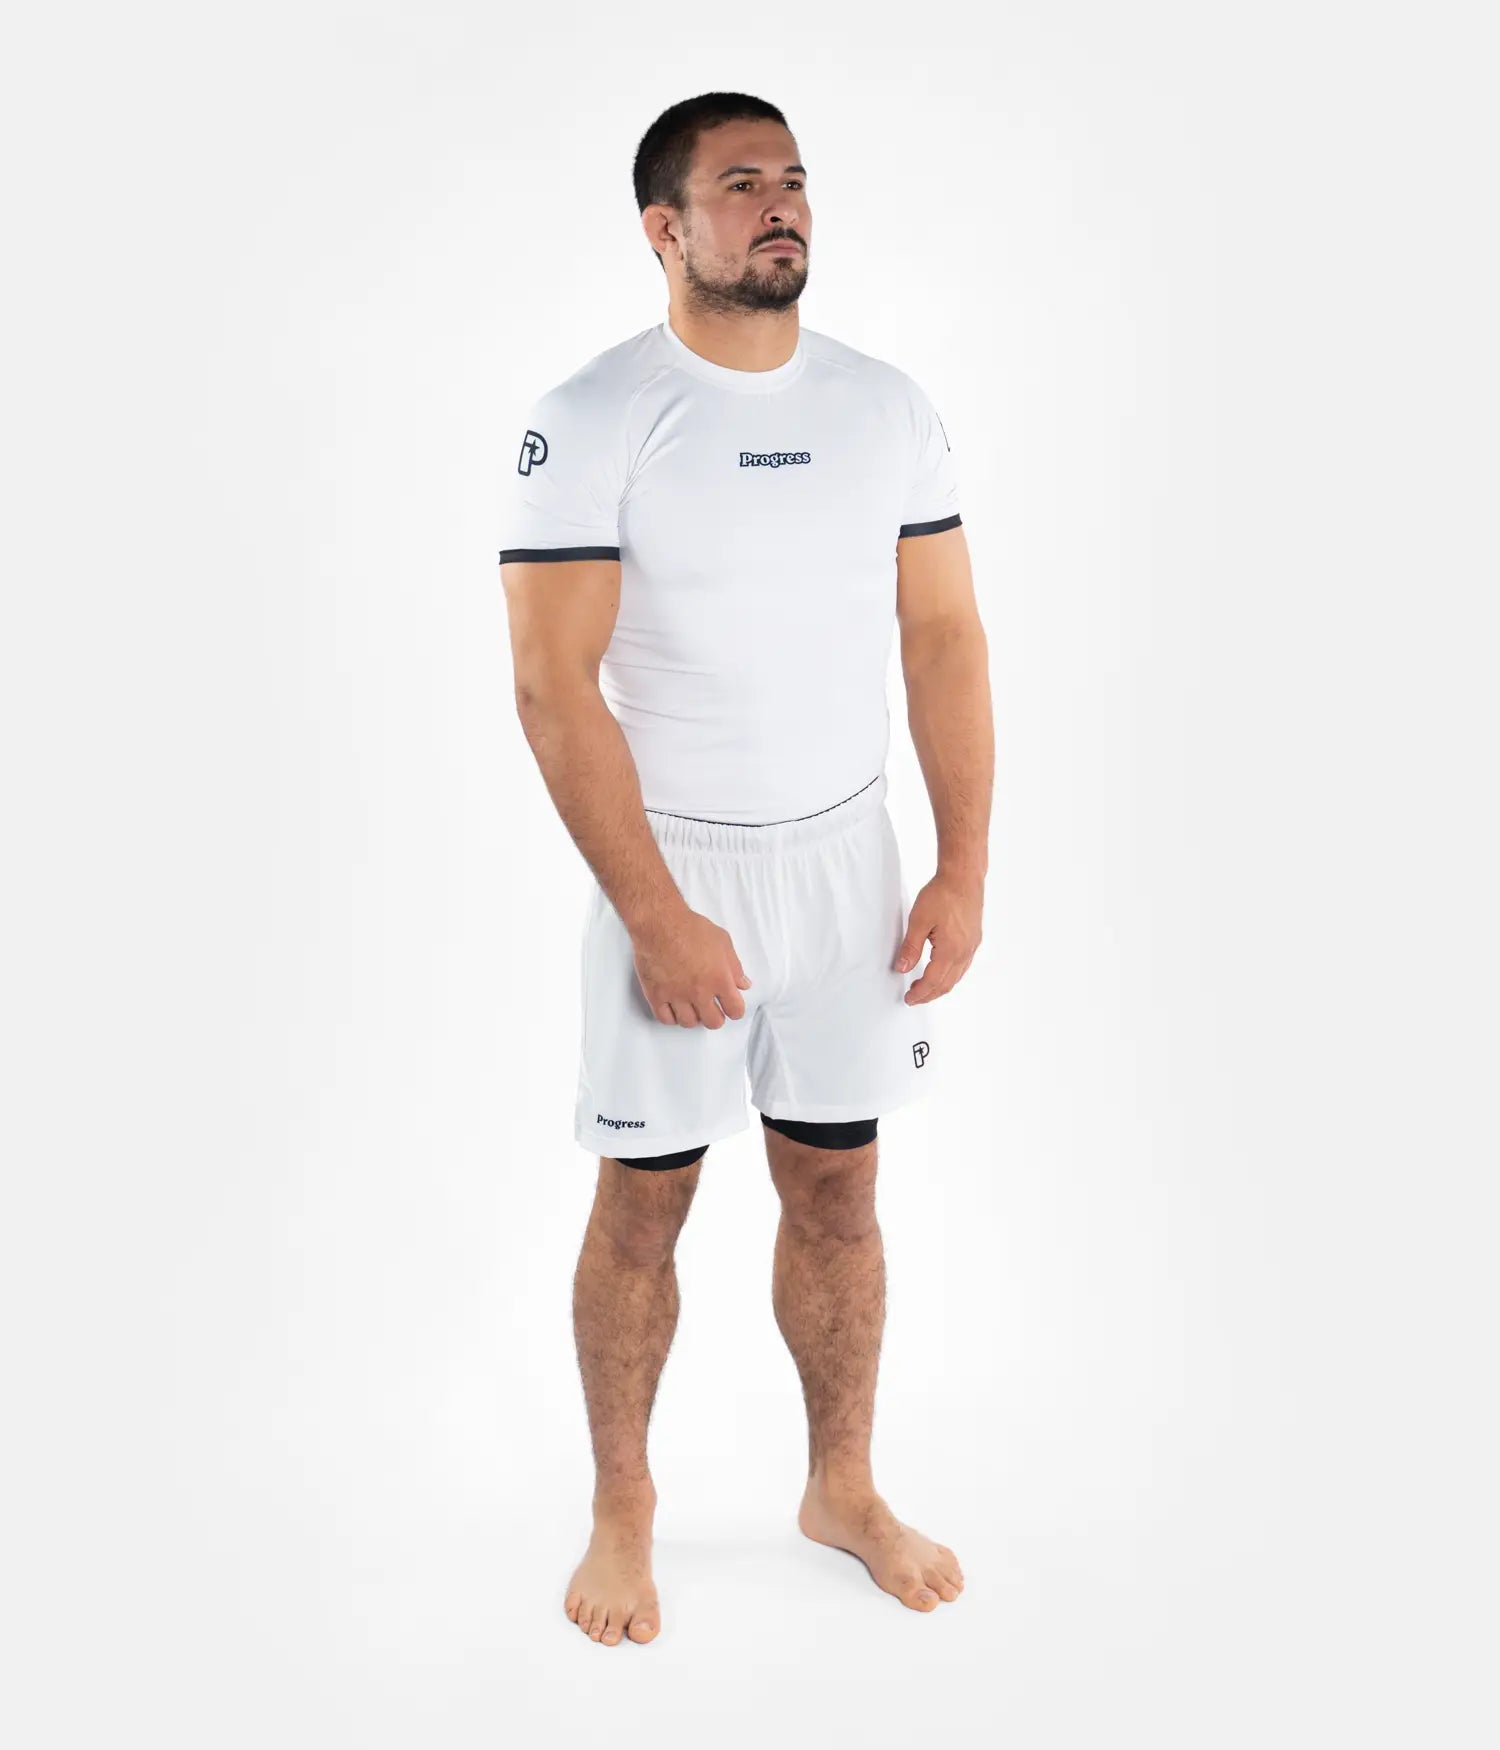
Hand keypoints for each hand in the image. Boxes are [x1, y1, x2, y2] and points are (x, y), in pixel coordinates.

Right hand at [632, 908, 751, 1027]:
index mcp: (719, 979)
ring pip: (689, 1023)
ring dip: (693, 1017)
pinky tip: (675, 1008)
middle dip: (716, 1017)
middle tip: (712, 1008)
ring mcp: (677, 996)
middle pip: (713, 1022)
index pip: (735, 1010)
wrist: (660, 923)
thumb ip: (735, 966)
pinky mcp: (656, 995)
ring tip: (692, 1006)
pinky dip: (672, 1017)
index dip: (735, 1010)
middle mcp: (699, 992)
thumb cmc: (691, 928)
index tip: (731, 1007)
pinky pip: (665, 1019)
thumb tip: (743, 984)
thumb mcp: (722, 941)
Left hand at [894, 871, 982, 1003]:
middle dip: (929, 994)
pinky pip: (963, 966)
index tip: (909, 999)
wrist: (963, 877)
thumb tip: (902, 968)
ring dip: (940, 987)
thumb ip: (911, 947)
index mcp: (950, 950)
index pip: (933, 981)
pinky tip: (943, 973)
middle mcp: (964, 952)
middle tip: (914, 998)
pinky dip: (951, 976)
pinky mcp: (974, 939)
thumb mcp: (918, 920)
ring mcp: (972, 946)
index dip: (920, 993)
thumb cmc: (943, 894)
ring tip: (925, 988)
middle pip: (946, 984)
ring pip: (956, 977)